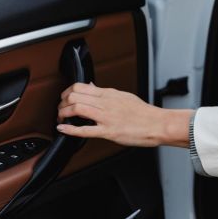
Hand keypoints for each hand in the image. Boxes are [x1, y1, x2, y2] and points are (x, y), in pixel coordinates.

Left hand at [56, 82, 191, 147]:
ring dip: (63, 113)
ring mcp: (106, 117)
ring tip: (60, 118)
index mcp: (109, 94)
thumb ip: (105, 92)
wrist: (157, 124)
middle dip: (62, 102)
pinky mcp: (109, 132)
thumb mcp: (123, 96)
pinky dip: (70, 129)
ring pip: (77, 109)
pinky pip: (85, 130)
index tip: (64, 98)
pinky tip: (63, 129)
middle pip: (75, 96)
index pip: (81, 86)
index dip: (67, 92)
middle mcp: (106, 103)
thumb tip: (92, 86)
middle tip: (60, 109)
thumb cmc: (144, 113)